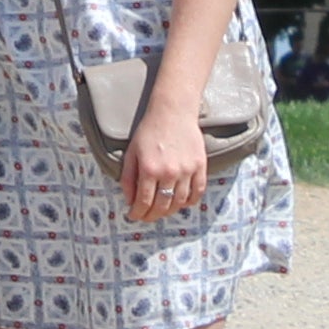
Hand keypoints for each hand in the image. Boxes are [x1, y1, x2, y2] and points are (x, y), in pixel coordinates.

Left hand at [119, 98, 209, 221]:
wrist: (173, 112)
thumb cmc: (149, 131)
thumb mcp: (131, 153)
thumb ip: (128, 178)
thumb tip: (130, 200)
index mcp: (149, 169)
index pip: (144, 202)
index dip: (138, 213)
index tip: (134, 216)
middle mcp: (169, 172)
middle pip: (162, 206)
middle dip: (151, 216)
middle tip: (146, 217)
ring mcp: (187, 170)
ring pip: (179, 202)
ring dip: (169, 211)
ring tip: (162, 210)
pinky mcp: (200, 166)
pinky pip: (197, 192)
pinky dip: (189, 202)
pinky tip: (181, 202)